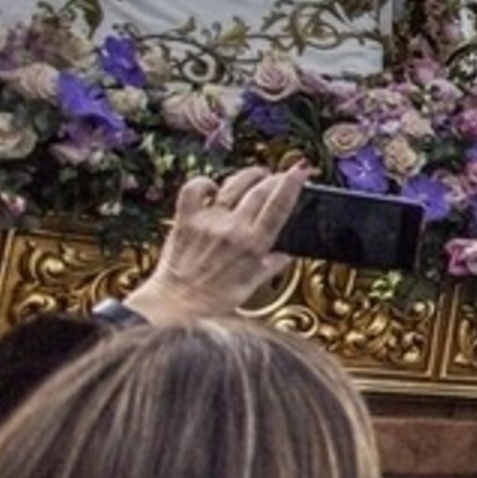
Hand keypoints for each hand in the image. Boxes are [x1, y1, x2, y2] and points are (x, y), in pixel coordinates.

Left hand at [122, 164, 309, 325]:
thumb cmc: (210, 303)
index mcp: (253, 246)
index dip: (292, 184)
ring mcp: (208, 222)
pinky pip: (193, 190)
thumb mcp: (249, 289)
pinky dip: (204, 183)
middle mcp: (233, 229)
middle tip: (282, 175)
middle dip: (274, 177)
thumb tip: (284, 257)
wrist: (175, 306)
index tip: (301, 171)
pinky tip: (212, 187)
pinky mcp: (186, 220)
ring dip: (248, 175)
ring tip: (256, 175)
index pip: (279, 206)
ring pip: (233, 185)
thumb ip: (268, 268)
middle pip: (259, 190)